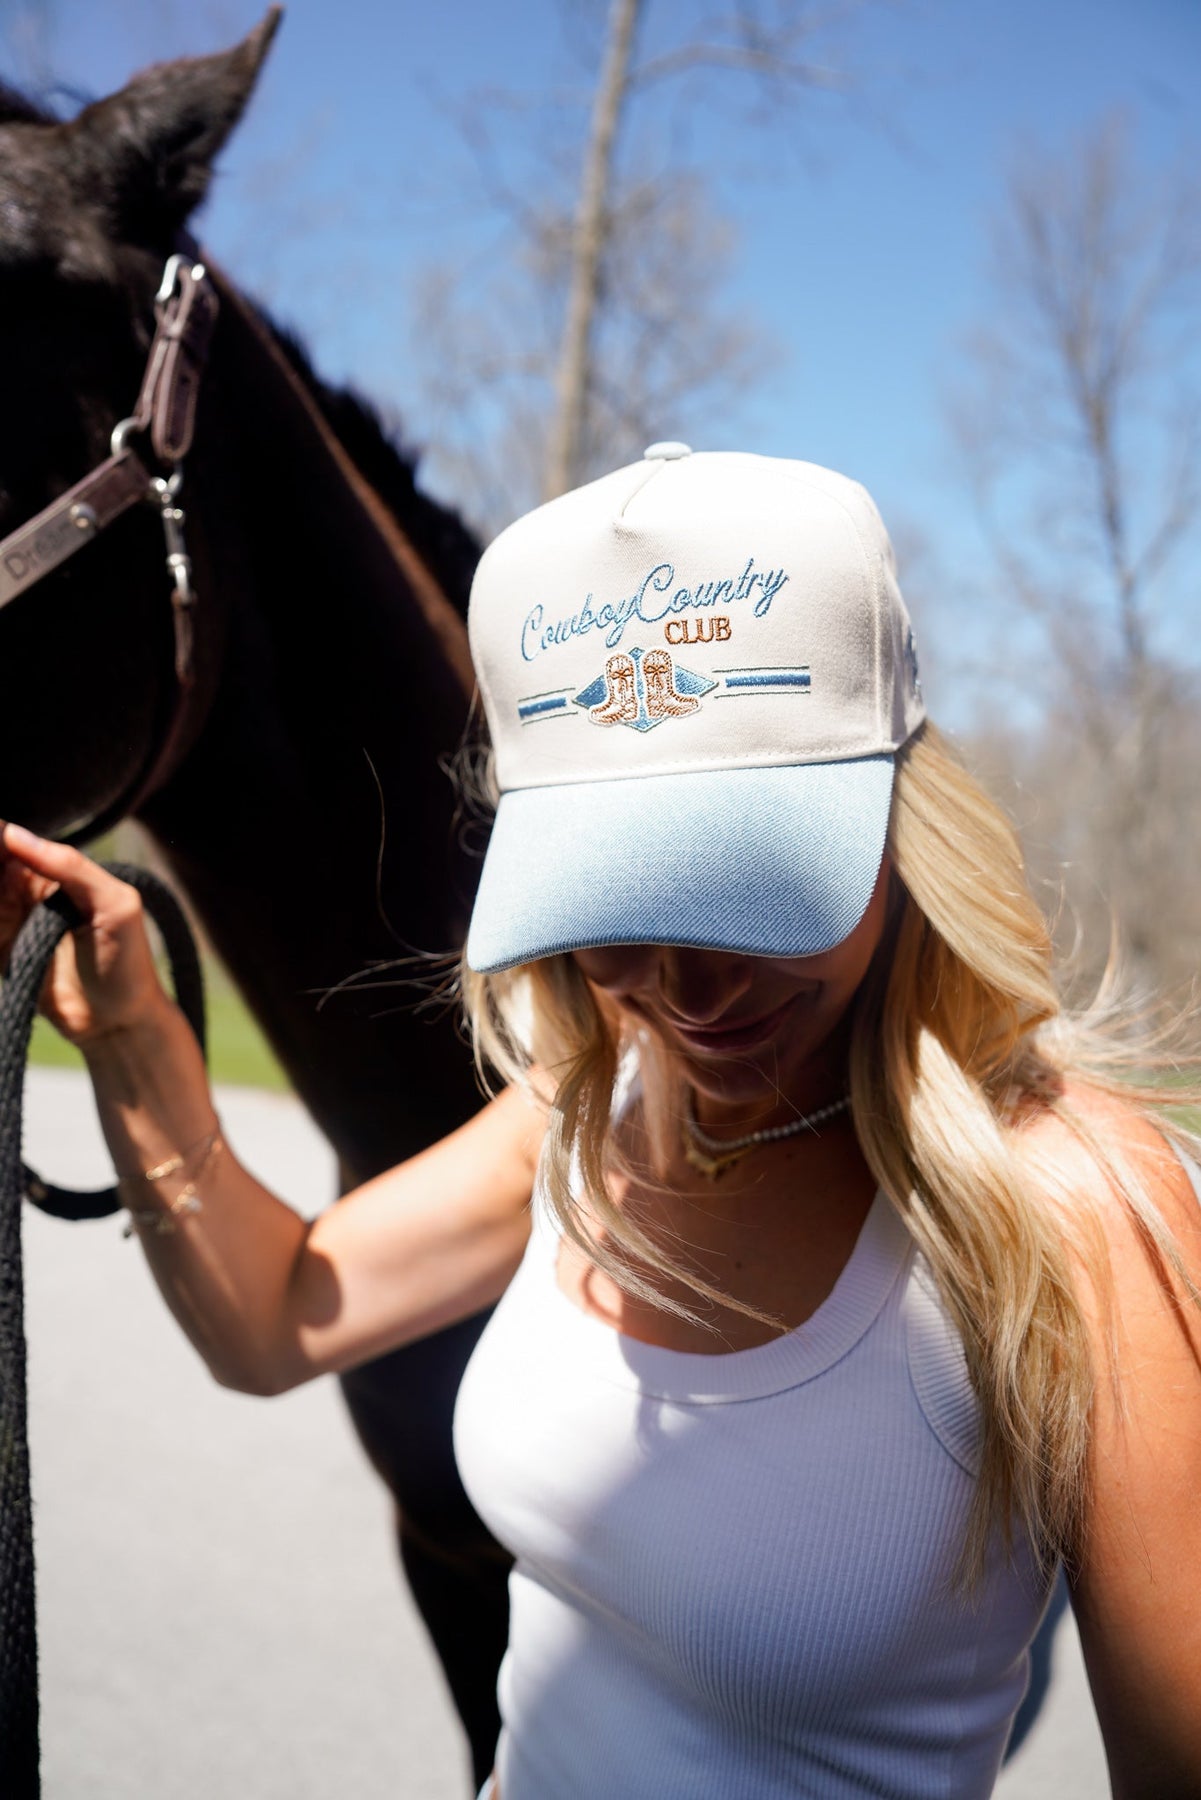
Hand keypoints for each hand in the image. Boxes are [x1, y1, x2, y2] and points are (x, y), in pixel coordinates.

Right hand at [0, 824, 170, 1046]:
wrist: (119, 1024)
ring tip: (4, 914)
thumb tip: (15, 833)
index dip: (0, 836)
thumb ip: (71, 867)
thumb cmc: (128, 961)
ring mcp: (12, 922)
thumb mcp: (115, 904)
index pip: (15, 841)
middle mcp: (29, 892)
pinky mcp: (2, 951)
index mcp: (58, 873)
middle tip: (2, 888)